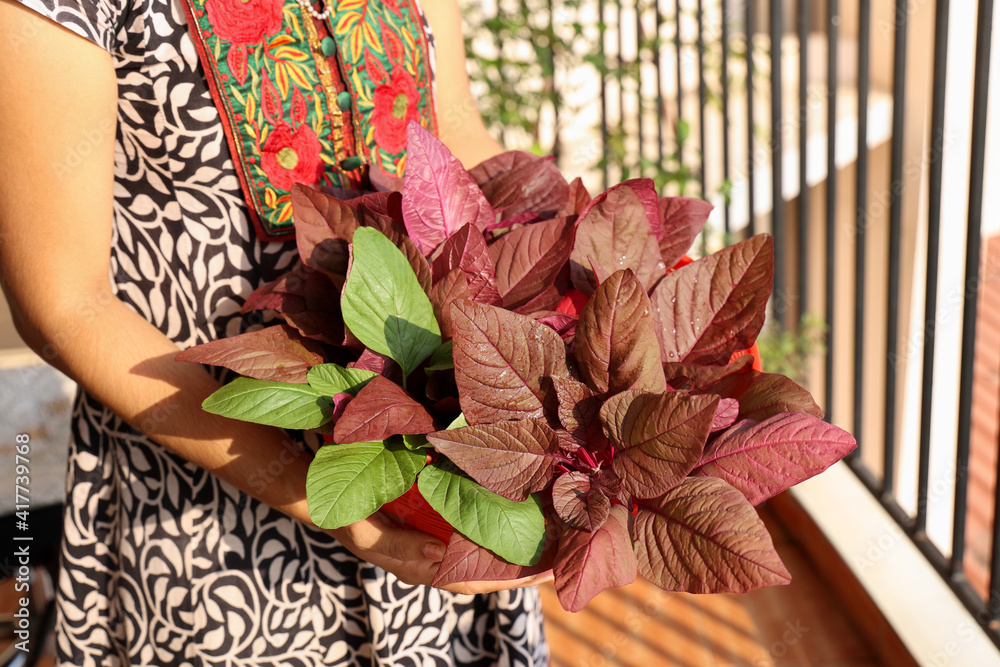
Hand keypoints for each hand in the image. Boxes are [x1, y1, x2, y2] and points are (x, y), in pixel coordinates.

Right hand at [326, 513, 553, 593]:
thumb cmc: (343, 512)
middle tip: (569, 551)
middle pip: (487, 568)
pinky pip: (472, 524)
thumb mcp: (364, 529)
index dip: (512, 580)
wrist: (321, 490)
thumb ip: (400, 547)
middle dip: (526, 565)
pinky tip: (521, 505)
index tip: (548, 573)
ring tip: (555, 530)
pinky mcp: (434, 516)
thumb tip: (441, 557)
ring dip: (517, 543)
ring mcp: (434, 537)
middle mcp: (433, 555)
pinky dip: (498, 520)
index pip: (474, 581)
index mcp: (420, 566)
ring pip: (483, 547)